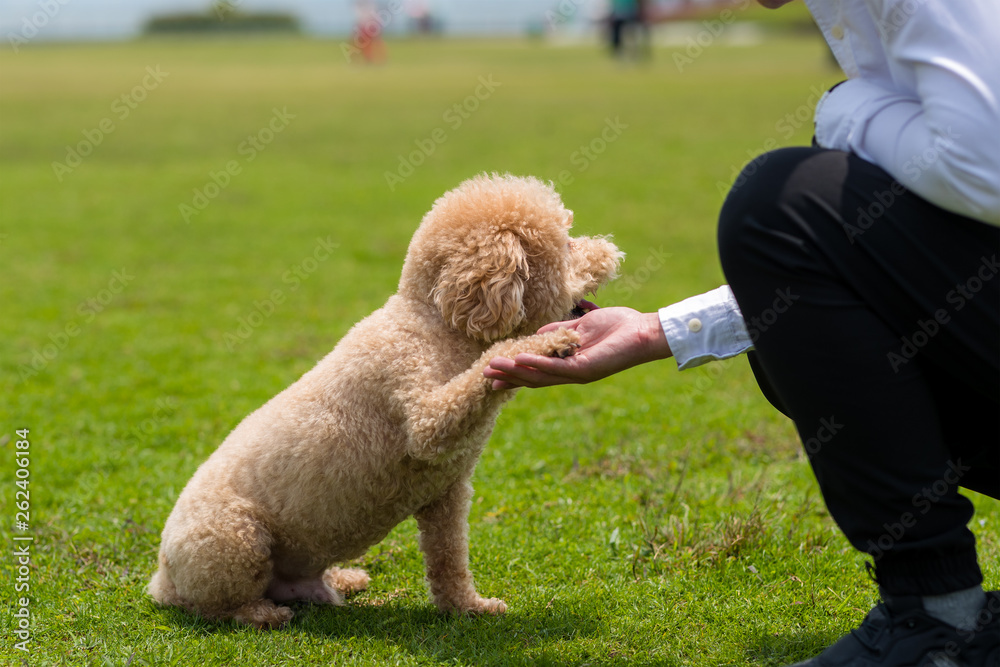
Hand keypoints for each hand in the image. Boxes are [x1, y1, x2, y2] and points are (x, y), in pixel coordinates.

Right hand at [484, 307, 671, 388]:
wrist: (643, 331)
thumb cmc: (617, 326)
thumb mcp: (581, 327)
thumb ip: (559, 332)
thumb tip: (537, 335)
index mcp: (570, 362)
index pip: (537, 370)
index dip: (515, 372)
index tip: (493, 374)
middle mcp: (571, 372)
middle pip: (534, 377)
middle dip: (509, 376)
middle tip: (485, 375)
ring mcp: (577, 372)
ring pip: (540, 375)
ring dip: (516, 371)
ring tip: (493, 367)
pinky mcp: (585, 369)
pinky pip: (556, 368)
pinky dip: (537, 364)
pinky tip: (520, 360)